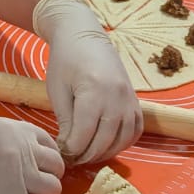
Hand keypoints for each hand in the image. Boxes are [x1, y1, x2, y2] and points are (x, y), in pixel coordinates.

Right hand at [0, 115, 63, 193]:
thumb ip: (8, 140)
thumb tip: (18, 156)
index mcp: (18, 129)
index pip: (50, 145)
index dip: (45, 158)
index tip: (38, 167)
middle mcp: (25, 150)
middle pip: (57, 168)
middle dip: (48, 177)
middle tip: (33, 185)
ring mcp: (20, 175)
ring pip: (53, 190)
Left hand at [33, 0, 142, 163]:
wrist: (84, 35)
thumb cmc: (65, 60)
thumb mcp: (57, 89)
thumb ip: (65, 120)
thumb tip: (69, 148)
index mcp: (93, 91)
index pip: (84, 135)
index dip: (71, 150)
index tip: (61, 153)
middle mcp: (116, 96)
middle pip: (104, 141)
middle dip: (86, 155)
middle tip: (72, 158)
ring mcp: (129, 98)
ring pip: (122, 139)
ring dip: (105, 152)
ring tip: (87, 154)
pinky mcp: (135, 100)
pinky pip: (135, 130)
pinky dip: (123, 142)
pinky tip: (107, 144)